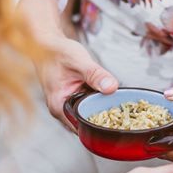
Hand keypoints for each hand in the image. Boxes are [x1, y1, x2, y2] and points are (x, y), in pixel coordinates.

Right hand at [18, 0, 118, 130]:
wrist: (46, 44)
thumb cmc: (56, 52)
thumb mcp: (78, 61)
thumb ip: (95, 75)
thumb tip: (111, 87)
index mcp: (59, 106)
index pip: (82, 128)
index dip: (100, 127)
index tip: (117, 122)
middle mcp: (61, 110)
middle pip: (86, 124)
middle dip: (104, 121)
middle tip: (125, 116)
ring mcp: (67, 105)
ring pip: (89, 114)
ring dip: (102, 111)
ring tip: (121, 108)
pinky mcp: (73, 98)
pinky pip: (88, 105)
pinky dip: (98, 102)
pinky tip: (110, 97)